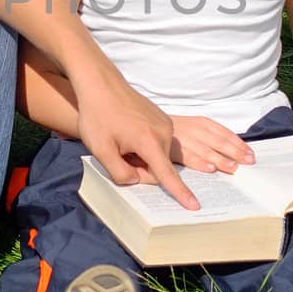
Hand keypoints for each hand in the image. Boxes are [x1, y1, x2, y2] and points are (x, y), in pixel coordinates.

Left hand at [72, 71, 197, 209]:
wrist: (101, 84)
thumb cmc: (98, 116)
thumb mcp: (102, 150)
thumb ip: (120, 173)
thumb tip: (136, 181)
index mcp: (150, 142)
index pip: (166, 174)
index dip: (180, 193)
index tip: (194, 207)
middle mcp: (164, 133)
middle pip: (157, 167)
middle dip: (138, 168)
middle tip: (115, 152)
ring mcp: (166, 125)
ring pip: (157, 155)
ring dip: (140, 156)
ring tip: (119, 140)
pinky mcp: (163, 120)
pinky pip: (157, 144)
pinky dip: (143, 146)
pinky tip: (126, 134)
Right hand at [169, 116, 253, 173]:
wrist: (147, 125)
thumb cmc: (177, 131)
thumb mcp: (195, 126)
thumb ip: (211, 137)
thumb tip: (235, 151)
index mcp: (202, 123)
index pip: (225, 133)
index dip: (239, 144)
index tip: (250, 154)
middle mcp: (195, 130)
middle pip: (219, 142)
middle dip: (235, 152)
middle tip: (248, 162)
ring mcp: (184, 140)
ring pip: (206, 151)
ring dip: (220, 160)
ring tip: (233, 168)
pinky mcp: (173, 151)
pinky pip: (188, 158)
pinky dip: (200, 163)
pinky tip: (210, 169)